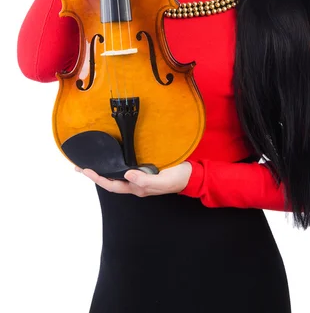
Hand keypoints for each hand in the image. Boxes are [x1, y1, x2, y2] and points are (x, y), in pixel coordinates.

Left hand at [76, 162, 192, 195]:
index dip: (98, 178)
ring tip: (91, 163)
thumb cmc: (178, 178)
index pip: (113, 185)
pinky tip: (112, 159)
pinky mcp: (145, 169)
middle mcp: (136, 184)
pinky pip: (125, 168)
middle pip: (111, 181)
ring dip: (103, 170)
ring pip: (117, 175)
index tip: (86, 170)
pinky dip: (115, 164)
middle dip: (95, 175)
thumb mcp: (163, 180)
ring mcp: (140, 177)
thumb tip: (127, 174)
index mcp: (138, 188)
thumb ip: (146, 179)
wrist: (191, 175)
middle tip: (79, 167)